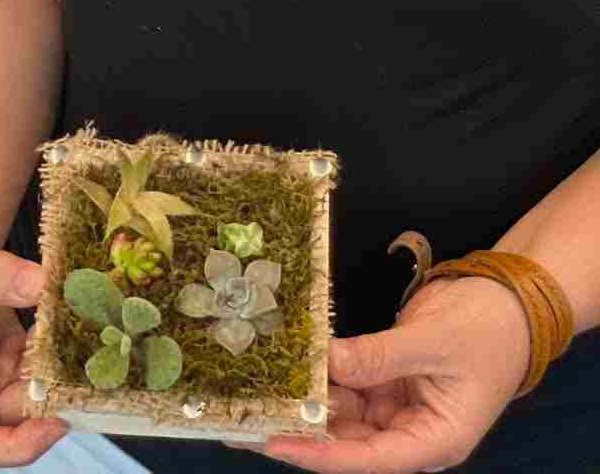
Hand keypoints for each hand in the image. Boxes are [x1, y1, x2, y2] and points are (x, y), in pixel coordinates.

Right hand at [0, 226, 68, 468]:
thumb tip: (42, 283)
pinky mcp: (11, 351)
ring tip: (77, 327)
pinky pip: (43, 361)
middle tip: (82, 357)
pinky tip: (67, 314)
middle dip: (54, 394)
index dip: (15, 447)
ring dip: (62, 368)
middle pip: (19, 418)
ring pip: (37, 390)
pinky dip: (60, 345)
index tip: (53, 423)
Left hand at [259, 276, 529, 471]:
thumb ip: (378, 357)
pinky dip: (322, 375)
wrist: (507, 301)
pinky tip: (291, 365)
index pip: (370, 459)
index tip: (278, 442)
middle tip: (251, 415)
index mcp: (434, 441)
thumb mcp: (431, 343)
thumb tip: (327, 362)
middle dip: (303, 428)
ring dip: (307, 401)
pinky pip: (347, 383)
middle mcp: (411, 432)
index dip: (322, 454)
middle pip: (349, 441)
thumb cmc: (486, 330)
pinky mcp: (386, 380)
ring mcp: (397, 407)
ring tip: (260, 389)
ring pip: (342, 413)